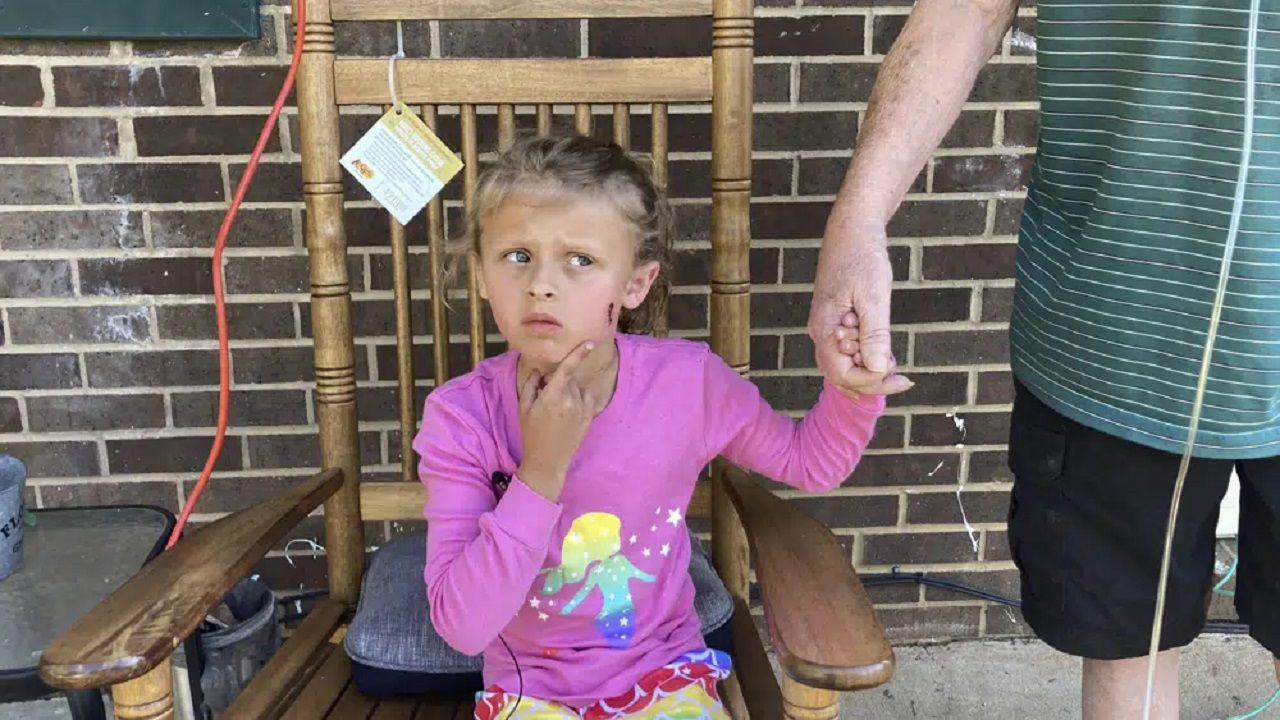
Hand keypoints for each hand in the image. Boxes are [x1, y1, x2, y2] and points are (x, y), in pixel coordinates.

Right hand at [516, 341, 599, 500]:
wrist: (547, 460)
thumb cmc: (532, 434)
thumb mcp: (524, 408)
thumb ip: (530, 385)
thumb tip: (538, 370)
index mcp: (552, 397)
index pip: (567, 369)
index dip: (578, 354)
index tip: (588, 342)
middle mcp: (570, 401)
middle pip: (570, 379)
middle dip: (560, 382)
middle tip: (548, 398)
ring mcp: (582, 410)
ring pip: (579, 388)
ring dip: (570, 391)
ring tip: (558, 409)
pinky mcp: (589, 418)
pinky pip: (587, 398)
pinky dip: (580, 398)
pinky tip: (569, 411)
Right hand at [809, 220, 912, 396]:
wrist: (852, 232)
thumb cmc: (863, 259)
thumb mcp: (873, 296)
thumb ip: (874, 334)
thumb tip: (877, 369)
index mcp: (825, 328)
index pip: (841, 374)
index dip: (869, 381)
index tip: (896, 374)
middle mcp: (820, 333)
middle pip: (840, 375)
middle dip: (871, 382)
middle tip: (904, 379)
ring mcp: (825, 328)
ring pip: (843, 366)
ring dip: (869, 373)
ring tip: (897, 367)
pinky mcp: (834, 322)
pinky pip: (845, 352)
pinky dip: (865, 359)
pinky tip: (884, 354)